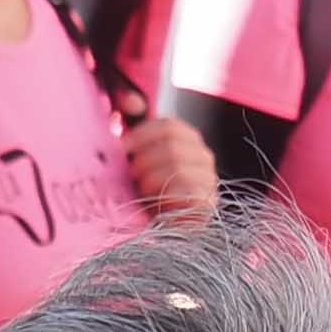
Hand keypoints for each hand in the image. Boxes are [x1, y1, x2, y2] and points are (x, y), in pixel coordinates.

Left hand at [121, 109, 219, 227]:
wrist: (159, 230)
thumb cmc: (144, 190)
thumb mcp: (134, 157)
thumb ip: (132, 127)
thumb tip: (132, 102)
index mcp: (186, 139)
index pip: (169, 126)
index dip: (142, 134)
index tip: (122, 148)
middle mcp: (202, 156)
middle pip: (173, 146)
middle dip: (145, 160)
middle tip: (131, 175)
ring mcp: (209, 180)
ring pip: (179, 167)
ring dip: (152, 180)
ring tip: (142, 191)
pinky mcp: (208, 204)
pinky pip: (189, 193)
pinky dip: (166, 196)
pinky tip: (156, 204)